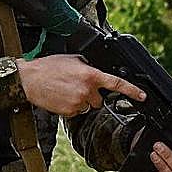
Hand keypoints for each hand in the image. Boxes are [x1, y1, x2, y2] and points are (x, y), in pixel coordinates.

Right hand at [15, 54, 145, 116]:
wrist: (30, 80)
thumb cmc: (48, 68)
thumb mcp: (72, 60)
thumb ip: (88, 67)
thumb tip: (95, 72)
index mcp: (90, 75)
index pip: (116, 83)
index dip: (132, 91)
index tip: (142, 96)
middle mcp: (87, 90)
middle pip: (99, 99)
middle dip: (92, 95)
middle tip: (76, 86)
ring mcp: (78, 102)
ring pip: (87, 106)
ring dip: (81, 101)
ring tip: (65, 91)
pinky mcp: (69, 112)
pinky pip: (76, 112)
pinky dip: (71, 107)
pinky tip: (61, 97)